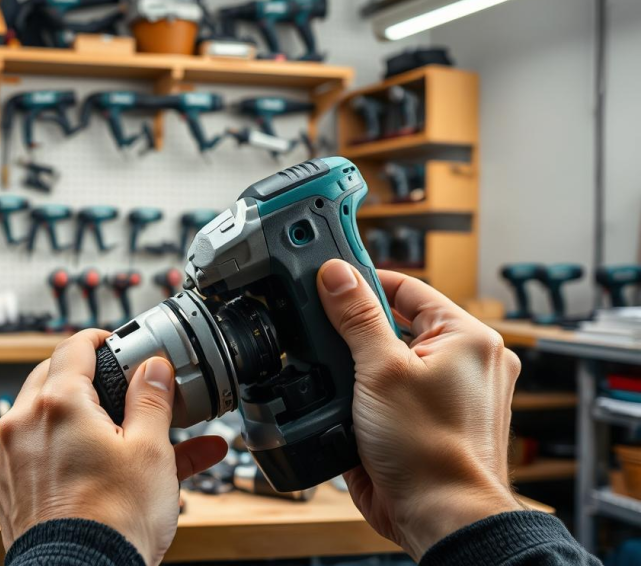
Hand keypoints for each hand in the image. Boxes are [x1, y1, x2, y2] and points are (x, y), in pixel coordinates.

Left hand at [0, 329, 227, 564]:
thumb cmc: (112, 522)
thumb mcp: (150, 450)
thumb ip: (152, 400)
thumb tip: (154, 369)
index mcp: (57, 403)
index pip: (75, 346)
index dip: (102, 340)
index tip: (118, 345)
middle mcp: (22, 425)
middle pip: (54, 378)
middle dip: (89, 378)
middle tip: (122, 390)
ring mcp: (11, 459)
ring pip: (47, 419)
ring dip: (84, 418)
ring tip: (130, 437)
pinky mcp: (9, 489)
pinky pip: (39, 455)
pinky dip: (68, 452)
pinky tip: (104, 467)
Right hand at [316, 260, 524, 559]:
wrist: (440, 517)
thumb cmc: (431, 451)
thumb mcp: (381, 370)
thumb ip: (356, 318)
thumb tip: (337, 275)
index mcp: (468, 338)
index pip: (408, 288)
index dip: (365, 280)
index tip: (329, 276)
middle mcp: (467, 362)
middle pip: (398, 323)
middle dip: (358, 329)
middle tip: (322, 326)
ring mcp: (450, 394)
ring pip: (391, 360)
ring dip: (359, 364)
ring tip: (336, 371)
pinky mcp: (430, 422)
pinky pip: (392, 392)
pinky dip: (366, 393)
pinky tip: (345, 401)